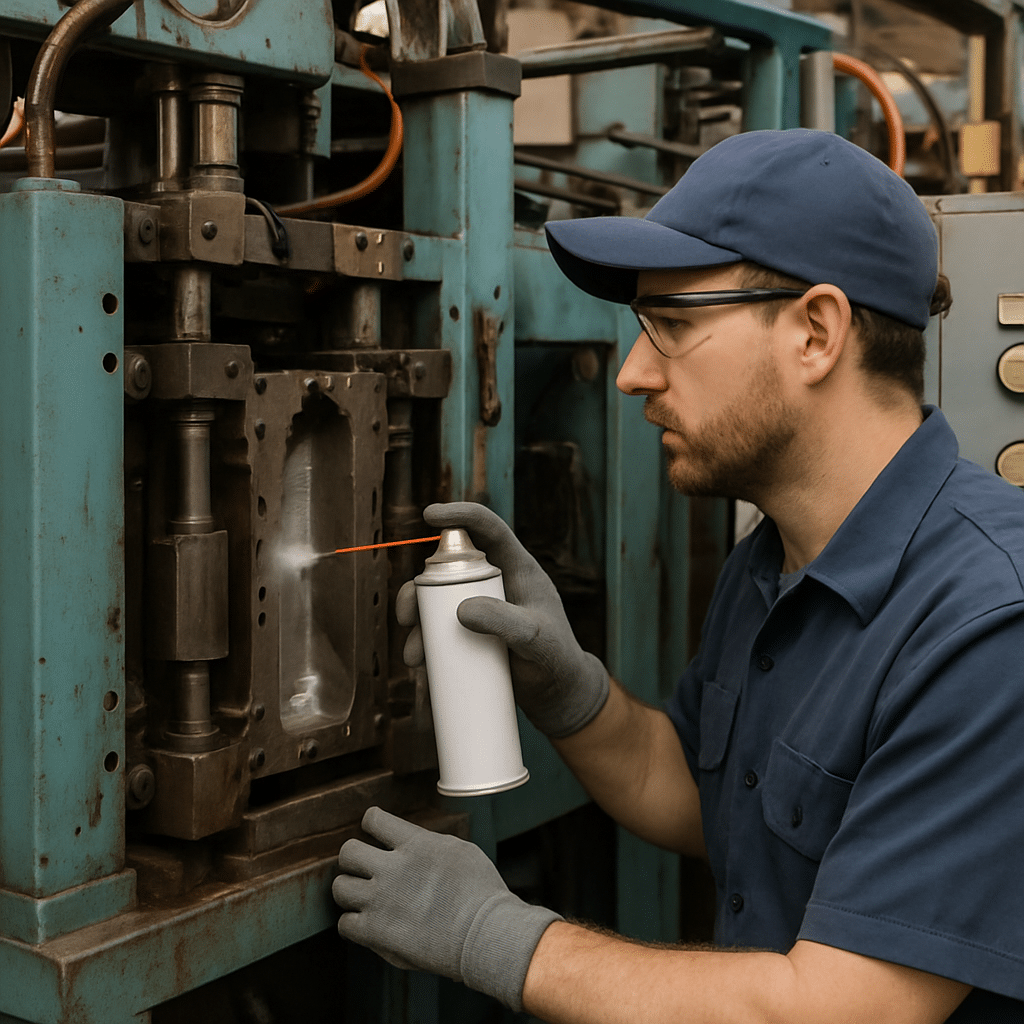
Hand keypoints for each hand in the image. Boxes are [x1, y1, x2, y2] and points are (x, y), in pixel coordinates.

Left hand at [333, 807, 560, 1009]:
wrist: (484, 934)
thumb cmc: (481, 893)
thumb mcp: (461, 850)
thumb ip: (429, 844)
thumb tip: (412, 844)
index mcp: (414, 844)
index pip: (374, 820)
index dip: (372, 824)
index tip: (375, 833)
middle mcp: (392, 868)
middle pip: (348, 852)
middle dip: (354, 859)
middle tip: (365, 868)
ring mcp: (380, 900)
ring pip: (340, 887)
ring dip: (350, 891)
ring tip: (363, 897)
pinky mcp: (376, 932)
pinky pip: (345, 924)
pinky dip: (354, 924)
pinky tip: (368, 923)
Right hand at [396, 502, 608, 737]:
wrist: (557, 695)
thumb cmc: (557, 659)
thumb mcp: (536, 638)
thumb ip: (505, 622)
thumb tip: (461, 609)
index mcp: (516, 568)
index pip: (488, 529)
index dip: (461, 515)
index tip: (429, 514)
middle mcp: (494, 583)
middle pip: (447, 569)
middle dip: (418, 589)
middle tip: (407, 616)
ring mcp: (480, 608)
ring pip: (436, 601)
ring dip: (416, 622)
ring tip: (413, 656)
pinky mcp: (470, 634)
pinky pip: (438, 630)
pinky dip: (423, 643)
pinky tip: (419, 664)